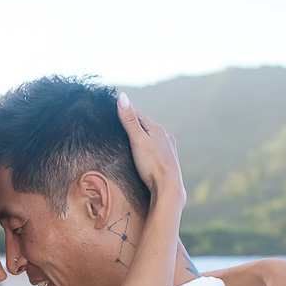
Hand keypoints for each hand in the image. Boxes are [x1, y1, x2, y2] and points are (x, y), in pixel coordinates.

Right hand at [116, 93, 183, 208]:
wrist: (169, 189)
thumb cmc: (152, 165)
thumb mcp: (137, 140)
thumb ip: (129, 120)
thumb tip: (122, 96)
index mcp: (158, 130)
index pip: (139, 116)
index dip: (126, 113)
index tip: (115, 112)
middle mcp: (166, 138)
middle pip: (146, 128)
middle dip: (135, 127)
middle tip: (120, 129)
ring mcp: (169, 151)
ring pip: (153, 140)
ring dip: (143, 140)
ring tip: (132, 144)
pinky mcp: (170, 163)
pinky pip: (157, 152)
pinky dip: (149, 151)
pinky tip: (146, 158)